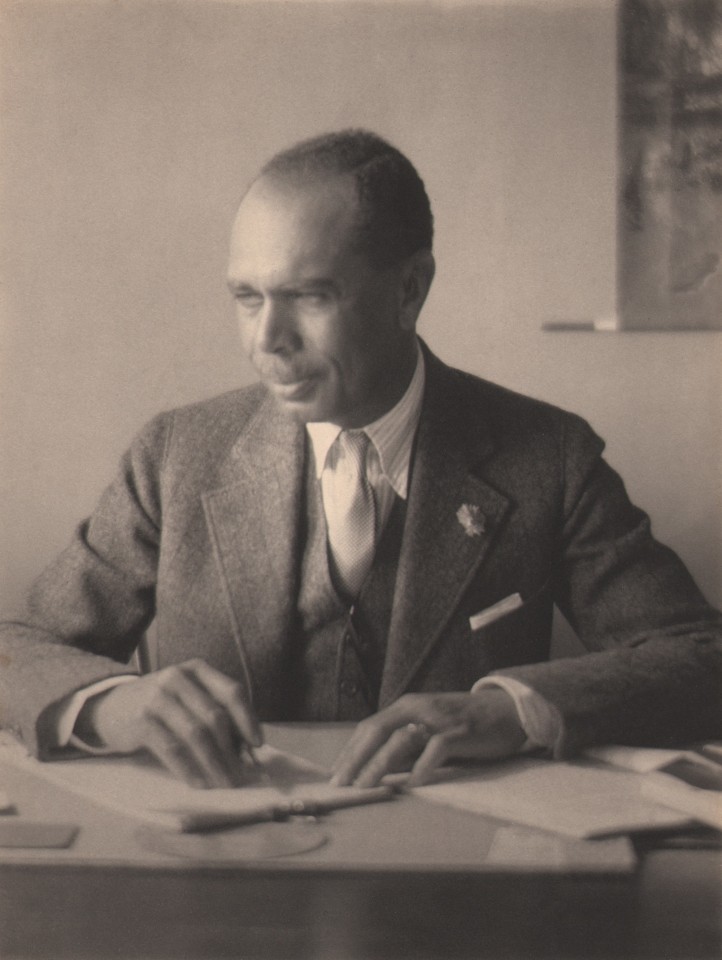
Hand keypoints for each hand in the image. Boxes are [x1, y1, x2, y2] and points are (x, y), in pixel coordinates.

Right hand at [75, 659, 261, 787]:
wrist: (110, 706)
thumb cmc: (160, 705)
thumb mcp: (187, 697)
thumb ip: (214, 713)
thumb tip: (246, 749)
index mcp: (197, 670)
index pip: (232, 691)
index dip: (248, 719)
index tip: (257, 745)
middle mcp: (178, 678)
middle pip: (215, 716)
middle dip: (231, 750)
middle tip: (241, 775)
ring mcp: (158, 697)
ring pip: (196, 734)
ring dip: (214, 763)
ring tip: (223, 783)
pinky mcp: (141, 720)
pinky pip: (172, 748)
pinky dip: (189, 768)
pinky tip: (199, 783)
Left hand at [330, 689, 526, 787]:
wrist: (506, 710)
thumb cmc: (464, 724)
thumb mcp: (428, 730)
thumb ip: (405, 746)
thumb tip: (377, 769)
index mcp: (407, 706)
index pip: (369, 727)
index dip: (350, 750)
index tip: (335, 773)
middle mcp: (418, 708)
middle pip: (378, 731)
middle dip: (356, 758)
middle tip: (342, 783)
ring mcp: (438, 718)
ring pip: (401, 739)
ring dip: (380, 764)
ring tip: (366, 785)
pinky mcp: (460, 731)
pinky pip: (436, 748)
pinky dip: (422, 767)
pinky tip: (413, 783)